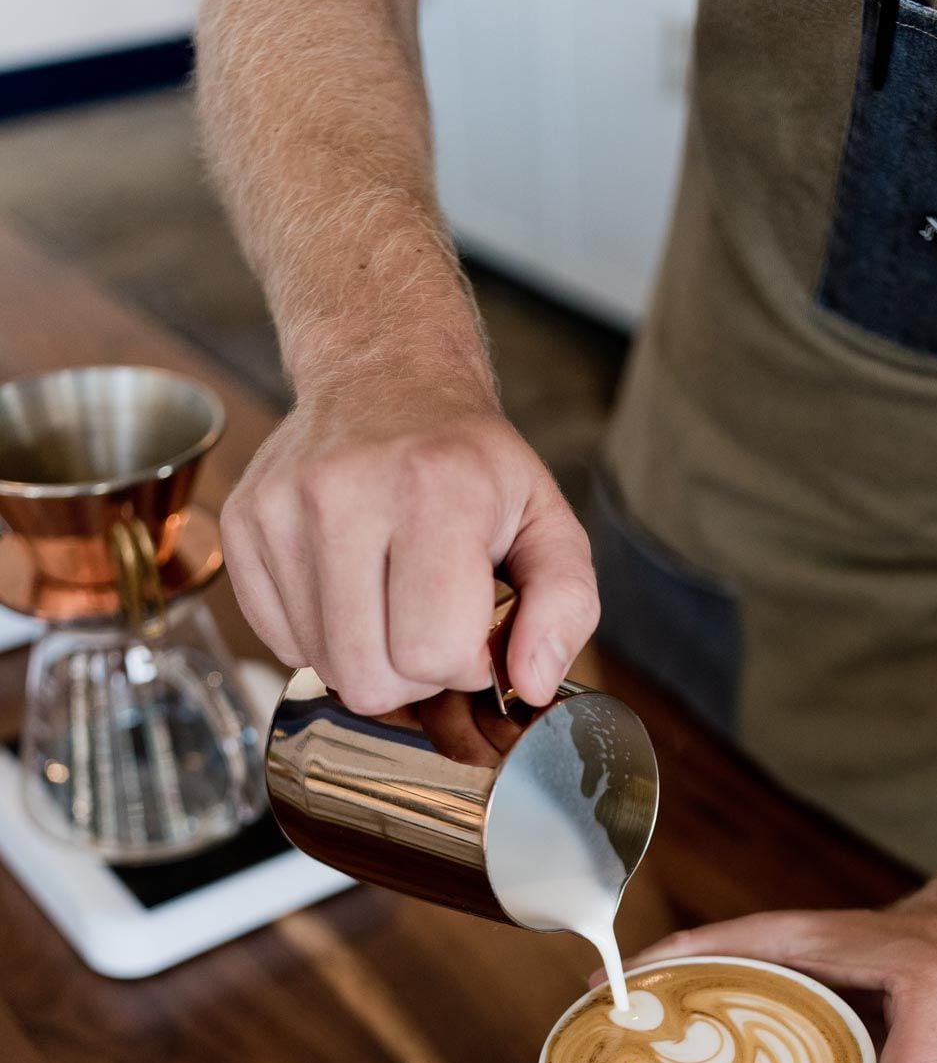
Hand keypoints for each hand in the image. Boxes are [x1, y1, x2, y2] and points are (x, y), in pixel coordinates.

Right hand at [220, 389, 598, 713]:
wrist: (385, 377)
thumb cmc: (471, 463)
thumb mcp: (548, 519)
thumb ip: (566, 605)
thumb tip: (532, 686)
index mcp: (435, 489)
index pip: (433, 652)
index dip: (466, 661)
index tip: (475, 621)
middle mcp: (345, 492)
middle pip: (371, 677)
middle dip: (415, 672)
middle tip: (433, 619)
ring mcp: (282, 507)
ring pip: (324, 667)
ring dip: (368, 655)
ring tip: (392, 597)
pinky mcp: (243, 522)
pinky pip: (278, 643)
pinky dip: (321, 635)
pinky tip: (349, 586)